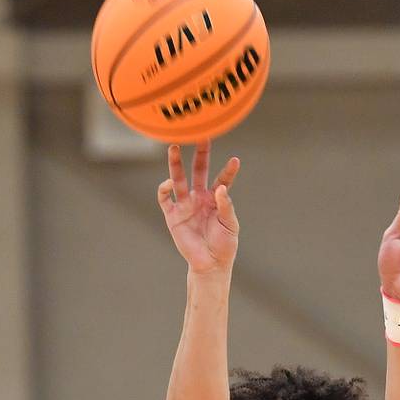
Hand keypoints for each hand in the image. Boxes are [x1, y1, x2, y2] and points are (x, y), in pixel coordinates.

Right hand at [157, 141, 240, 273]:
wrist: (210, 264)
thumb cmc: (224, 245)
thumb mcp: (230, 224)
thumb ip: (226, 205)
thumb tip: (219, 187)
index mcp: (215, 199)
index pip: (222, 179)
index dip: (228, 170)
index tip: (236, 160)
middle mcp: (199, 198)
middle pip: (198, 171)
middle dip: (200, 154)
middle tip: (201, 135)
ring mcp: (185, 205)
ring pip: (179, 179)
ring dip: (176, 163)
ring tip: (174, 147)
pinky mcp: (172, 216)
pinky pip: (165, 198)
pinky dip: (164, 189)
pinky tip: (168, 182)